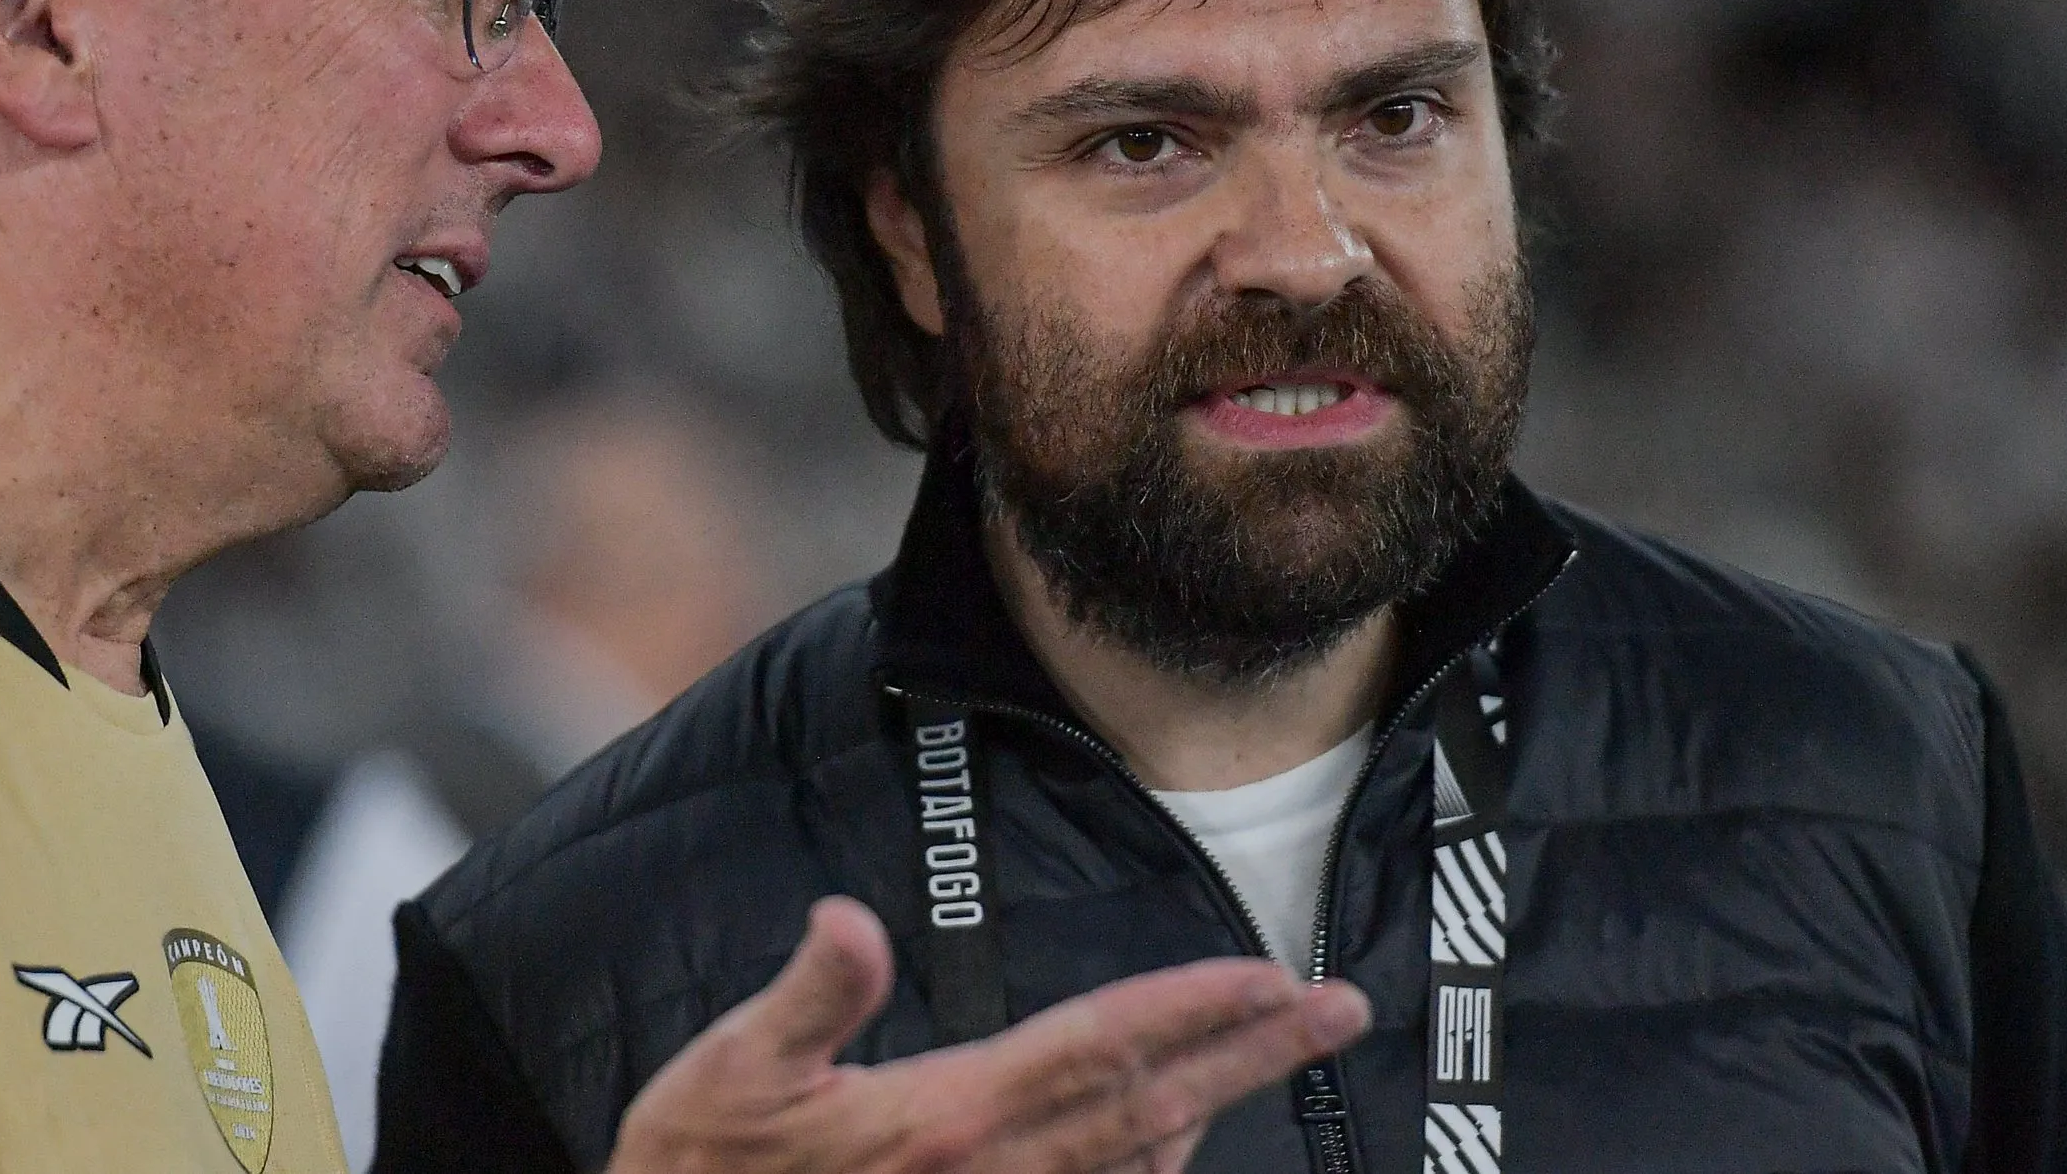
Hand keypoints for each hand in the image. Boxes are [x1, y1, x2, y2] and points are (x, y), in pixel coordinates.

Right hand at [603, 896, 1369, 1173]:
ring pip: (1136, 1162)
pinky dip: (1152, 1166)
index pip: (1095, 1048)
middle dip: (1249, 1051)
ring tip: (1274, 1050)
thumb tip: (847, 918)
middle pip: (1148, 1104)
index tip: (1270, 974)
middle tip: (1338, 1008)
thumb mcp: (728, 1071)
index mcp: (943, 1119)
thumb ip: (806, 996)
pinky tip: (1173, 1142)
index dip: (1189, 1008)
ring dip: (1216, 1102)